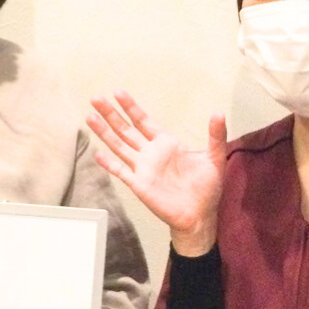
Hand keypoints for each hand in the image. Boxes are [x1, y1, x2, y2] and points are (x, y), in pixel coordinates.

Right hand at [87, 92, 225, 255]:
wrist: (199, 215)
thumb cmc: (206, 188)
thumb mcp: (214, 158)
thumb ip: (215, 135)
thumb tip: (218, 113)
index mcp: (165, 143)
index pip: (143, 121)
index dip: (131, 107)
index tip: (118, 93)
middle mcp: (150, 153)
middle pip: (126, 130)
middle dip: (111, 114)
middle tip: (96, 98)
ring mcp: (142, 169)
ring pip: (119, 146)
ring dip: (105, 132)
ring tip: (90, 117)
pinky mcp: (139, 185)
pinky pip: (121, 172)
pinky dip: (109, 163)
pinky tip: (97, 153)